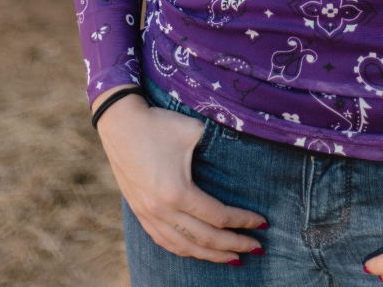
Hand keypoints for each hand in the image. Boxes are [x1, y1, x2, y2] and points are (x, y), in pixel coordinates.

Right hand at [93, 90, 267, 262]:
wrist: (119, 123)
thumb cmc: (159, 124)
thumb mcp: (193, 130)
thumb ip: (219, 143)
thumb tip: (246, 149)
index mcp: (177, 192)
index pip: (218, 217)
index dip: (242, 222)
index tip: (262, 223)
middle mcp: (161, 210)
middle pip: (204, 240)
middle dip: (234, 246)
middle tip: (256, 249)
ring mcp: (148, 214)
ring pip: (184, 247)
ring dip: (211, 256)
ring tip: (233, 259)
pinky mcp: (140, 213)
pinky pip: (164, 242)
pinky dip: (185, 251)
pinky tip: (198, 252)